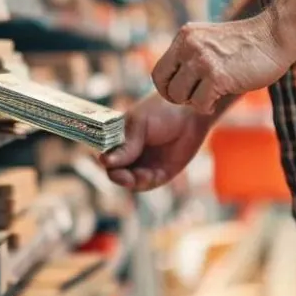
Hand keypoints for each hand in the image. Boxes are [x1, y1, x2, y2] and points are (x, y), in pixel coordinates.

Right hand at [99, 95, 214, 190]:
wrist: (191, 112)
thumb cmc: (161, 111)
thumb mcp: (140, 125)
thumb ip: (126, 145)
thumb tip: (105, 161)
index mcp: (118, 138)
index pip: (104, 153)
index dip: (104, 159)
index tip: (106, 161)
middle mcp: (128, 153)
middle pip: (115, 171)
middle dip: (118, 176)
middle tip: (124, 177)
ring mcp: (143, 163)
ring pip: (129, 181)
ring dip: (133, 182)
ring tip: (143, 175)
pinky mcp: (160, 173)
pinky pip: (147, 184)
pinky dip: (146, 183)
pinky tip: (150, 175)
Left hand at [153, 12, 293, 113]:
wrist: (275, 36)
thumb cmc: (245, 45)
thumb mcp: (209, 42)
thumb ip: (190, 56)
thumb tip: (172, 86)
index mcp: (185, 36)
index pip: (158, 71)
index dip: (167, 88)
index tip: (183, 93)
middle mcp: (189, 46)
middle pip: (165, 87)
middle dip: (179, 98)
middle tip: (197, 97)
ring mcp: (202, 60)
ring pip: (180, 96)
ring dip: (194, 102)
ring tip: (210, 96)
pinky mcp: (217, 76)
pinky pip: (199, 104)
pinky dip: (207, 107)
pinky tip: (219, 99)